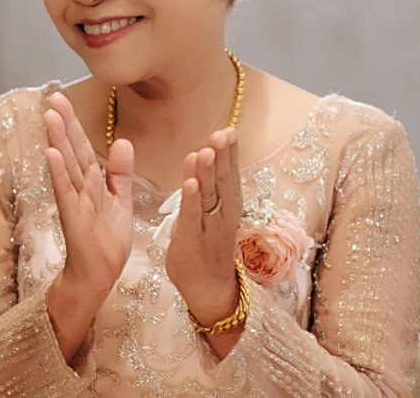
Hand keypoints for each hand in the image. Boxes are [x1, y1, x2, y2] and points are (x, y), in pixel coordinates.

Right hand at [43, 92, 134, 302]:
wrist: (100, 276)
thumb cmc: (106, 241)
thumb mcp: (120, 200)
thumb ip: (120, 172)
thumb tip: (122, 141)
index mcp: (92, 183)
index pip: (82, 147)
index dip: (74, 124)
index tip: (62, 100)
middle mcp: (80, 189)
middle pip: (72, 151)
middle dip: (63, 124)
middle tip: (53, 99)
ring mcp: (75, 202)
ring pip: (67, 166)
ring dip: (58, 141)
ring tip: (50, 117)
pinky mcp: (73, 219)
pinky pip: (66, 192)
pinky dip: (58, 173)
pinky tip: (51, 154)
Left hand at [165, 127, 243, 329]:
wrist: (210, 288)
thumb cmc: (206, 247)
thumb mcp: (207, 211)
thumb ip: (202, 183)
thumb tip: (197, 154)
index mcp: (228, 206)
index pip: (229, 174)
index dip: (229, 153)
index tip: (228, 130)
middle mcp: (224, 215)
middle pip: (223, 181)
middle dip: (222, 157)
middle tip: (222, 133)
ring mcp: (210, 228)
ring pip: (209, 196)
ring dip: (207, 173)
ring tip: (206, 150)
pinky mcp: (193, 240)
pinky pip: (192, 217)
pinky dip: (192, 199)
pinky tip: (190, 183)